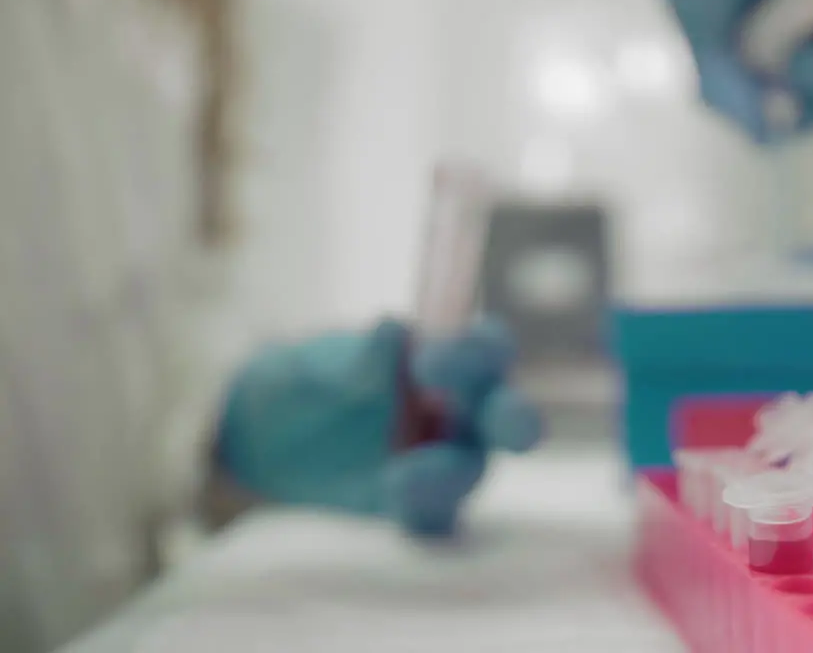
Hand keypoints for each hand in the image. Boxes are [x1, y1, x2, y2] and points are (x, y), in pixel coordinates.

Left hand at [215, 318, 540, 536]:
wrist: (260, 438)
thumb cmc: (301, 382)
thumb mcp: (311, 363)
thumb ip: (355, 358)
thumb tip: (393, 329)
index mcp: (448, 358)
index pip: (488, 350)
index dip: (475, 353)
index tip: (427, 360)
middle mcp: (458, 410)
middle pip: (504, 414)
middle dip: (514, 419)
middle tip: (517, 429)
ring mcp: (440, 460)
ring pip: (468, 470)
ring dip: (447, 475)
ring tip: (397, 479)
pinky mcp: (415, 505)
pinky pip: (434, 518)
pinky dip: (423, 516)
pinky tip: (395, 507)